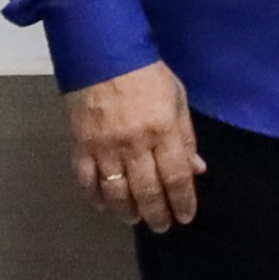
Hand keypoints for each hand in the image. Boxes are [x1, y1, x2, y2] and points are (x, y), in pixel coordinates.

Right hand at [64, 62, 202, 230]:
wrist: (101, 53)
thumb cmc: (146, 74)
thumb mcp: (177, 98)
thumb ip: (186, 136)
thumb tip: (197, 169)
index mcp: (163, 130)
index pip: (176, 177)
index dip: (182, 202)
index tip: (184, 217)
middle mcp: (135, 143)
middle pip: (148, 191)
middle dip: (157, 214)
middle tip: (161, 226)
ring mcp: (105, 146)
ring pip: (117, 193)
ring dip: (127, 212)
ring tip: (134, 219)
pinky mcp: (81, 145)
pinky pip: (87, 180)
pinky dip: (95, 197)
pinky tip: (104, 205)